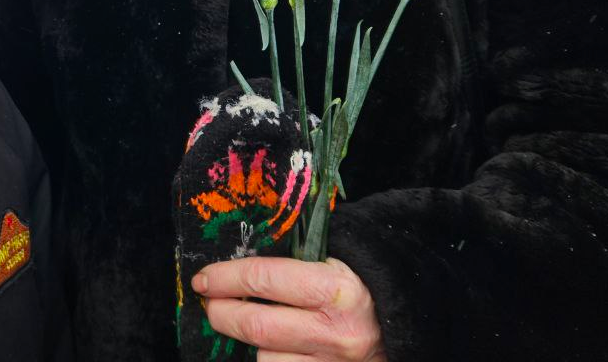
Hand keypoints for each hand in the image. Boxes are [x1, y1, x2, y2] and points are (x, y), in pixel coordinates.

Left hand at [193, 256, 386, 361]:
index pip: (265, 279)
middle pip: (256, 325)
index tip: (204, 278)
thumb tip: (239, 256)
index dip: (226, 277)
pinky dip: (268, 361)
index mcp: (335, 289)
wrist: (403, 328)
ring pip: (266, 358)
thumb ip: (295, 259)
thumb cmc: (361, 287)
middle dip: (221, 313)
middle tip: (208, 303)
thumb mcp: (335, 263)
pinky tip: (267, 348)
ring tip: (245, 325)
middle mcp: (334, 332)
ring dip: (248, 342)